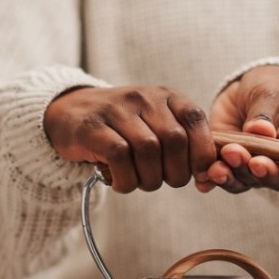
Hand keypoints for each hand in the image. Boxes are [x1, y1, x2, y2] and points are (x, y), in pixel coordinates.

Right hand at [44, 86, 215, 192]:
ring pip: (148, 149)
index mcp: (167, 97)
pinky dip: (125, 179)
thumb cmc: (123, 129)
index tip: (196, 174)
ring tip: (139, 182)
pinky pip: (119, 156)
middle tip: (162, 181)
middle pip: (174, 141)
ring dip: (149, 179)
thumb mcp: (156, 126)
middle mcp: (144, 97)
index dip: (201, 153)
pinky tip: (121, 182)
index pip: (195, 121)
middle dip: (175, 173)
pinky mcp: (92, 127)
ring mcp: (116, 109)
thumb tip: (209, 177)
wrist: (70, 113)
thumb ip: (184, 146)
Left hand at [200, 65, 278, 193]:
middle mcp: (273, 165)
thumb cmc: (272, 88)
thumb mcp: (271, 95)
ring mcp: (248, 166)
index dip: (272, 172)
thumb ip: (265, 114)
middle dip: (244, 169)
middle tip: (232, 153)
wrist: (249, 87)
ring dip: (227, 177)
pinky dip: (210, 179)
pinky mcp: (226, 162)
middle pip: (260, 179)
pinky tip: (203, 180)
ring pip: (239, 181)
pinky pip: (219, 175)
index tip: (257, 162)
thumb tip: (261, 130)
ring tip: (215, 169)